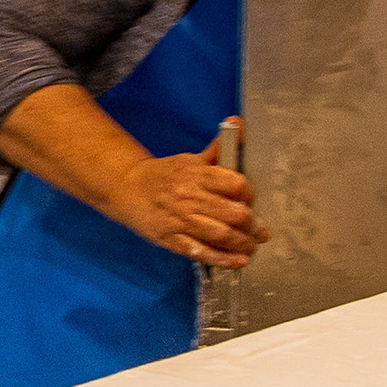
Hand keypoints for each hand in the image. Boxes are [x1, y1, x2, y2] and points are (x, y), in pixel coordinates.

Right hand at [100, 130, 260, 269]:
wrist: (126, 188)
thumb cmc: (162, 176)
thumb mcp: (190, 159)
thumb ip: (218, 149)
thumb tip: (238, 124)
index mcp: (197, 174)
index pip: (236, 184)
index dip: (249, 195)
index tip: (251, 202)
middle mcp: (190, 197)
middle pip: (234, 214)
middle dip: (253, 226)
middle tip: (260, 231)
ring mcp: (180, 219)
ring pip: (221, 235)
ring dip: (243, 244)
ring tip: (251, 247)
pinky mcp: (170, 238)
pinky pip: (201, 252)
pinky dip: (223, 259)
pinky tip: (237, 262)